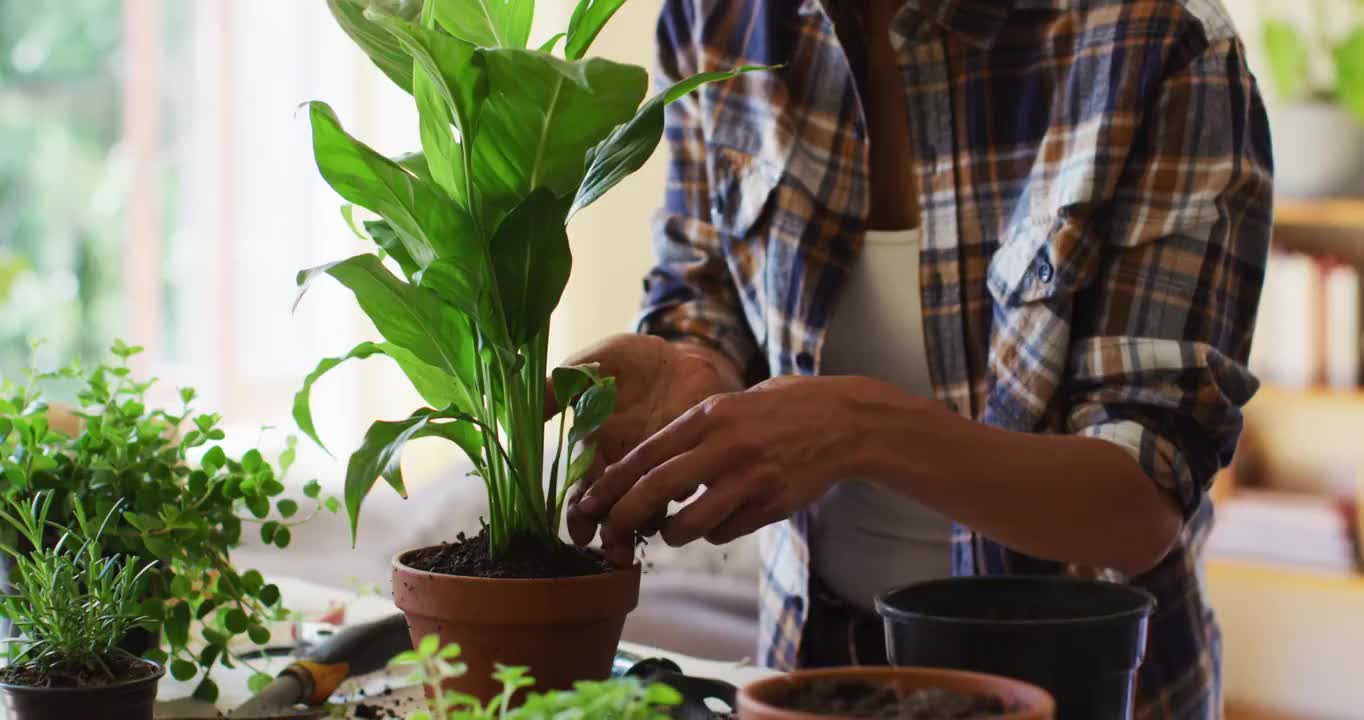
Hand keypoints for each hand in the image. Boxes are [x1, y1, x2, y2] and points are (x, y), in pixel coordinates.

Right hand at [550, 334, 745, 546]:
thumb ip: (557, 388)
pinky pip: (686, 486)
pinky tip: (681, 504)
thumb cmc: (628, 362)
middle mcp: (625, 465)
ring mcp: (658, 465)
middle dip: (613, 535)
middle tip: (616, 553)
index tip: (581, 534)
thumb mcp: (588, 366)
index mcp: (596, 449)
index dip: (580, 516)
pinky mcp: (689, 458)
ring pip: (649, 507)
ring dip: (646, 524)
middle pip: (615, 510)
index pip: (584, 492)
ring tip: (646, 532)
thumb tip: (516, 413)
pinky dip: (683, 498)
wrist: (679, 354)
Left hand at [574, 375, 877, 565]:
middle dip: (623, 518)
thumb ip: (693, 431)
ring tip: (677, 527)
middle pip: (655, 490)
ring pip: (689, 524)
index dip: (610, 484)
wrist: (844, 422)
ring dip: (674, 533)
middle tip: (610, 538)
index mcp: (707, 416)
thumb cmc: (782, 409)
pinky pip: (725, 532)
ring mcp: (748, 478)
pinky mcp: (770, 505)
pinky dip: (716, 531)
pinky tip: (727, 515)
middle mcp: (723, 446)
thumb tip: (648, 465)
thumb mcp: (732, 404)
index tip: (587, 505)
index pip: (644, 454)